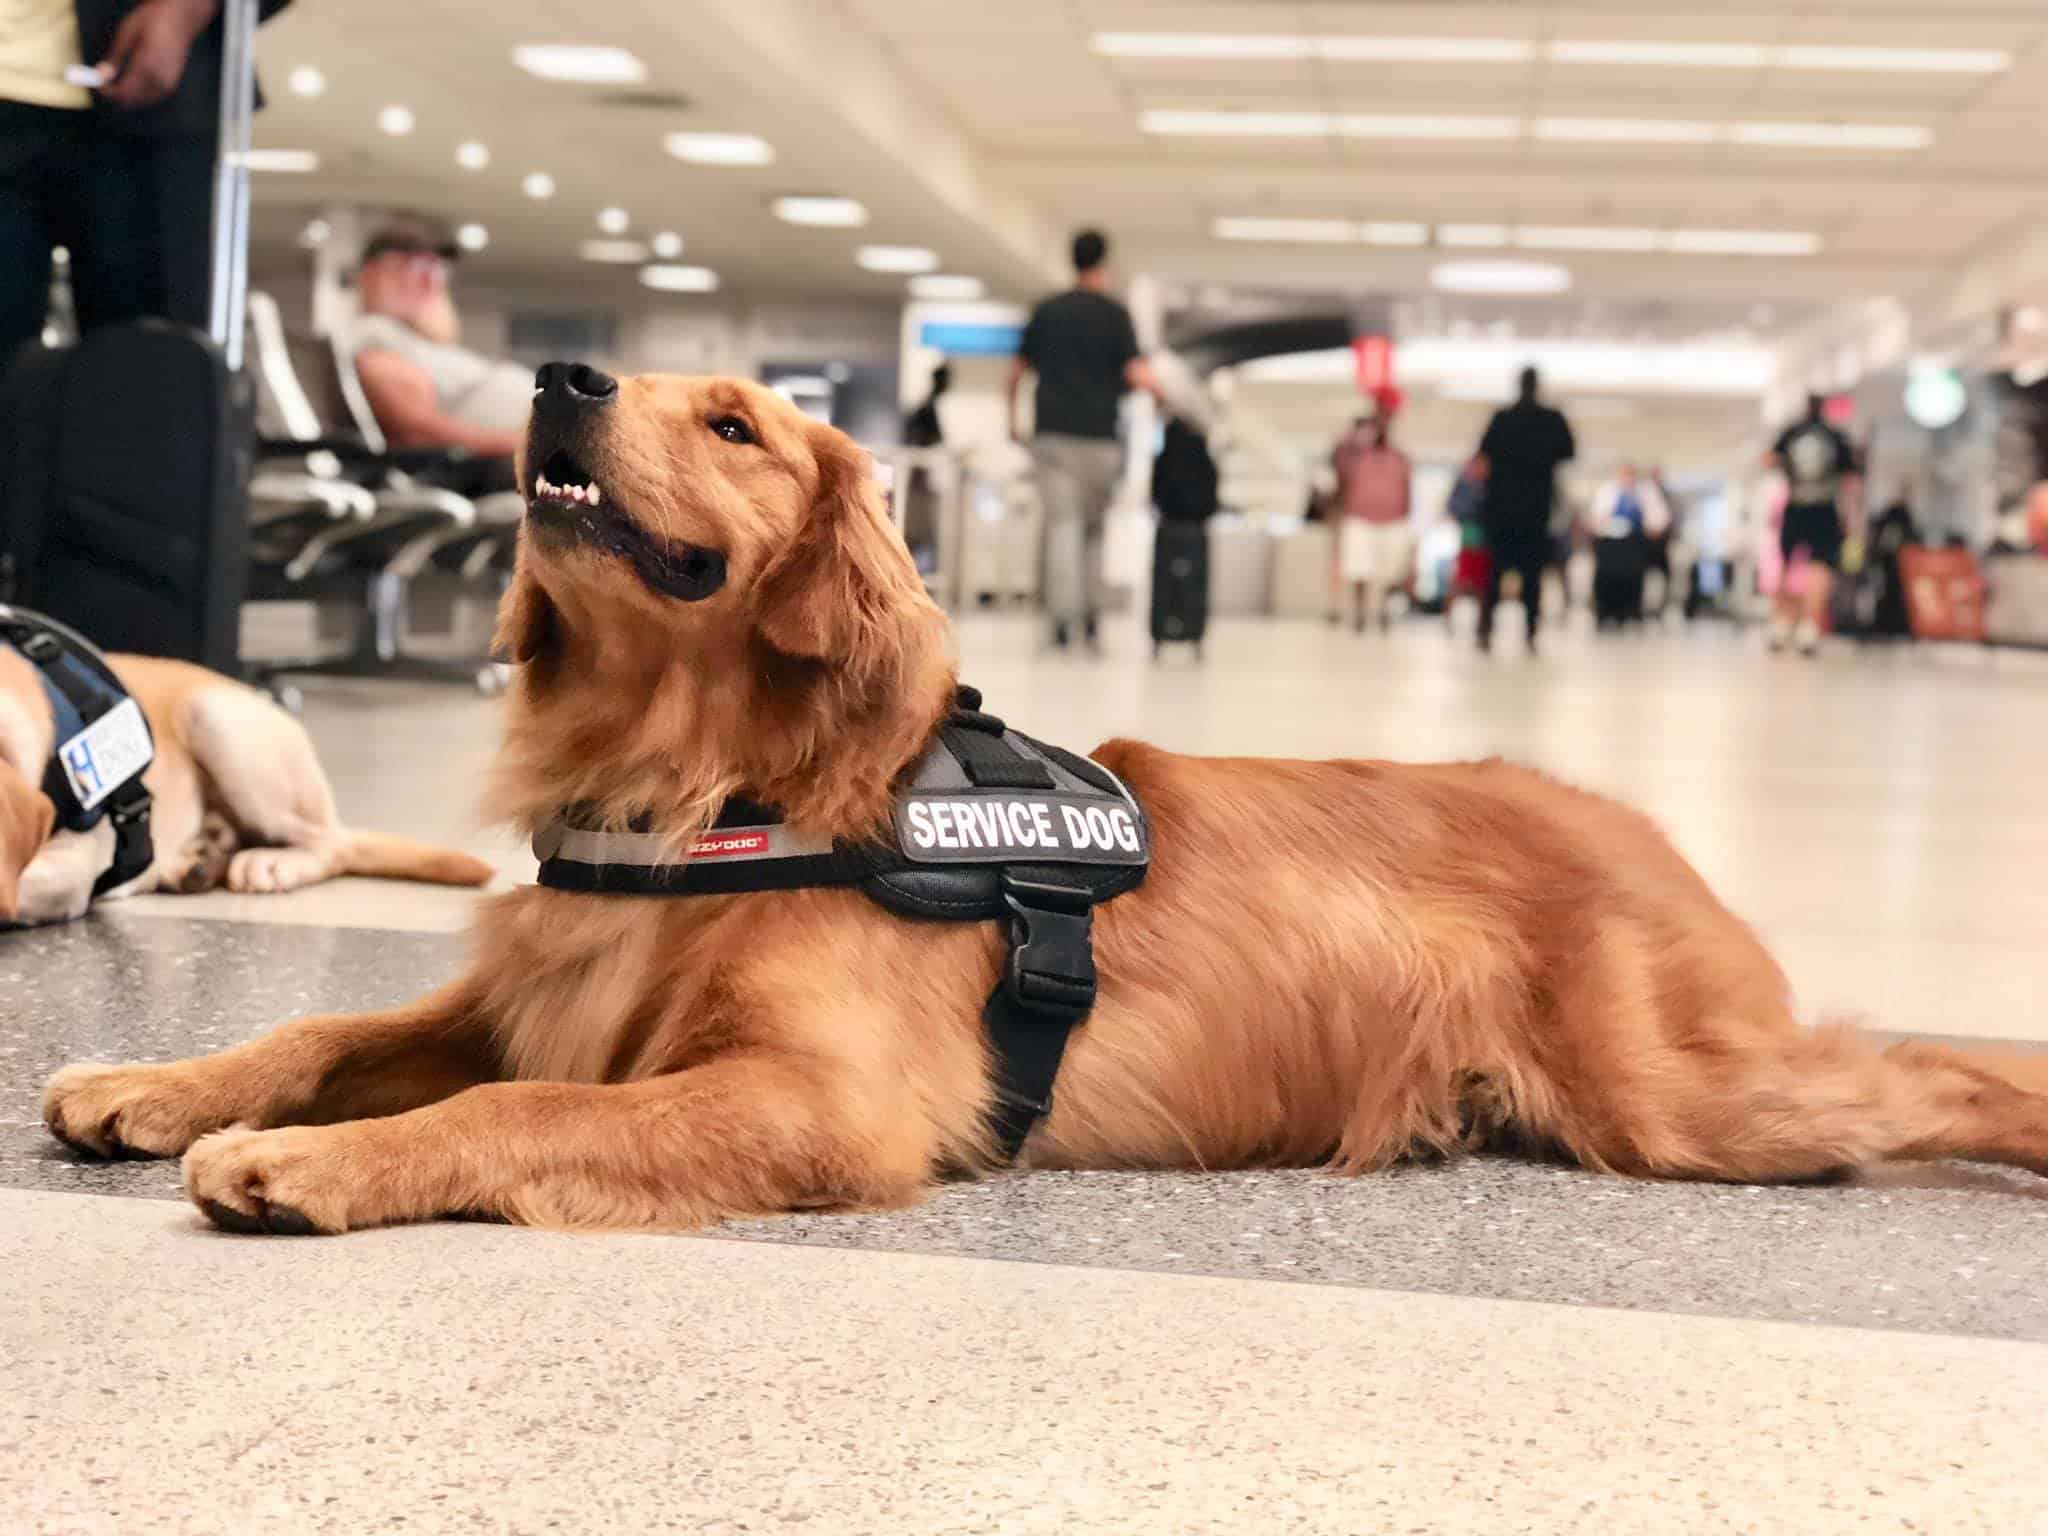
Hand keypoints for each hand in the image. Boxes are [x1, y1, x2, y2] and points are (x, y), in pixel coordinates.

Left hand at [98, 0, 218, 109]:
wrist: (181, 19)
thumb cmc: (154, 21)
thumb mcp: (127, 34)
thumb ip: (114, 58)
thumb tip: (100, 75)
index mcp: (146, 67)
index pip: (122, 91)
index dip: (106, 92)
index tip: (95, 84)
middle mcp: (159, 81)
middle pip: (131, 101)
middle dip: (115, 95)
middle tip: (102, 82)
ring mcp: (168, 85)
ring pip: (141, 101)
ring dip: (126, 96)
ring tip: (114, 81)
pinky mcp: (172, 85)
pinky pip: (151, 97)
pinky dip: (138, 95)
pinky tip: (130, 83)